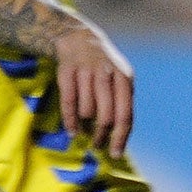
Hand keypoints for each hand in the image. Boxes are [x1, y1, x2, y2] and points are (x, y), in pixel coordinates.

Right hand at [55, 26, 134, 159]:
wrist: (80, 38)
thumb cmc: (104, 67)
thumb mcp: (120, 79)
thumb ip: (123, 102)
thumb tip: (121, 135)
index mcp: (124, 78)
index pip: (125, 115)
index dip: (120, 137)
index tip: (115, 154)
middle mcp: (106, 74)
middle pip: (106, 116)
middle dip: (101, 135)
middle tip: (97, 145)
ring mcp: (85, 72)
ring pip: (87, 111)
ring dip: (85, 125)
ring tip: (85, 131)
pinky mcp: (66, 72)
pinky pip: (69, 103)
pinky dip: (70, 120)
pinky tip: (72, 131)